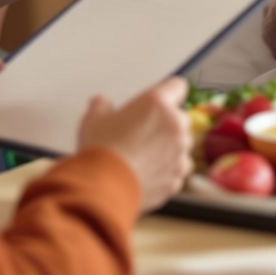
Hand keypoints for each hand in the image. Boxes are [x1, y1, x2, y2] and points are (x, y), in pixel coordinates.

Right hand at [76, 76, 191, 211]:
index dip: (168, 92)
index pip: (178, 86)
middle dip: (166, 124)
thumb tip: (101, 103)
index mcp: (157, 103)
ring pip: (181, 146)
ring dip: (169, 149)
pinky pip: (177, 171)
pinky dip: (167, 172)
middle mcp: (174, 125)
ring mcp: (179, 153)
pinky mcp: (177, 178)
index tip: (161, 100)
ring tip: (143, 157)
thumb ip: (101, 106)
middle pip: (180, 118)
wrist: (103, 189)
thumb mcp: (93, 119)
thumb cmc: (101, 151)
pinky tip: (146, 174)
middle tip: (143, 133)